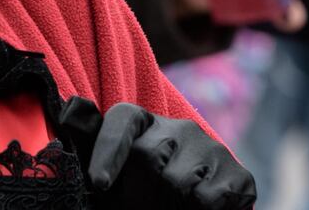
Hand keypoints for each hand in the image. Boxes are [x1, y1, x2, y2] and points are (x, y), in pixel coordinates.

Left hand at [59, 97, 254, 208]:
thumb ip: (89, 142)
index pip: (121, 120)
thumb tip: (71, 108)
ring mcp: (211, 147)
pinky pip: (210, 197)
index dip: (109, 150)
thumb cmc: (140, 196)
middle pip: (148, 155)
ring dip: (171, 202)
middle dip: (142, 188)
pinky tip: (198, 209)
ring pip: (179, 179)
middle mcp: (178, 127)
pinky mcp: (238, 174)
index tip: (100, 183)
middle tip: (148, 200)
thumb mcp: (110, 175)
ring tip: (172, 204)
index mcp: (143, 123)